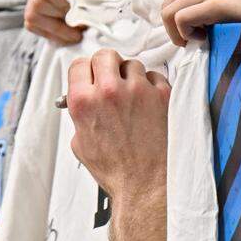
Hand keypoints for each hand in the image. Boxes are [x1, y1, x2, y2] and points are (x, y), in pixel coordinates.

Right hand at [26, 0, 125, 43]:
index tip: (81, 17)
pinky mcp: (33, 8)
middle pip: (40, 5)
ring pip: (34, 17)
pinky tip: (67, 31)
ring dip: (57, 30)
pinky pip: (33, 25)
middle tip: (82, 26)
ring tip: (76, 30)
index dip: (63, 8)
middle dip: (62, 21)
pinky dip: (52, 33)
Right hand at [67, 50, 170, 203]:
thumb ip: (80, 115)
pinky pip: (154, 77)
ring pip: (132, 65)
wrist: (145, 184)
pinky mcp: (161, 94)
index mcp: (84, 102)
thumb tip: (84, 101)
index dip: (85, 71)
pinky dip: (151, 87)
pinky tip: (148, 106)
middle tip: (111, 78)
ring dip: (131, 77)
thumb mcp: (81, 143)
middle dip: (107, 65)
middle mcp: (109, 91)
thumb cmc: (116, 170)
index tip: (90, 75)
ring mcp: (137, 90)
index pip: (79, 64)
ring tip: (132, 99)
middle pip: (105, 56)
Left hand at [160, 0, 240, 46]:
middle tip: (194, 36)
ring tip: (200, 36)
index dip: (175, 18)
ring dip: (179, 33)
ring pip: (169, 13)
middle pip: (166, 5)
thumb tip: (170, 17)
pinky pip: (181, 20)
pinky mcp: (215, 2)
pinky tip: (204, 36)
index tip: (193, 28)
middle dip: (174, 28)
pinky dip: (186, 34)